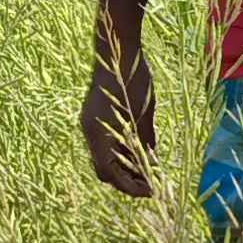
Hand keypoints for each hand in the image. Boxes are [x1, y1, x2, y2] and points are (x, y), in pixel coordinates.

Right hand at [81, 25, 158, 198]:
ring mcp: (91, 124)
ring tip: (148, 171)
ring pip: (105, 158)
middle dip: (127, 180)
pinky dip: (121, 152)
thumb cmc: (133, 79)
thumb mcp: (145, 113)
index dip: (131, 187)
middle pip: (105, 170)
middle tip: (150, 185)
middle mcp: (90, 133)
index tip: (150, 192)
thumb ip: (146, 140)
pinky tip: (140, 152)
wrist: (117, 50)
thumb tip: (152, 165)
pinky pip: (106, 143)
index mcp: (98, 134)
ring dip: (125, 166)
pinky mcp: (95, 117)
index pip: (111, 175)